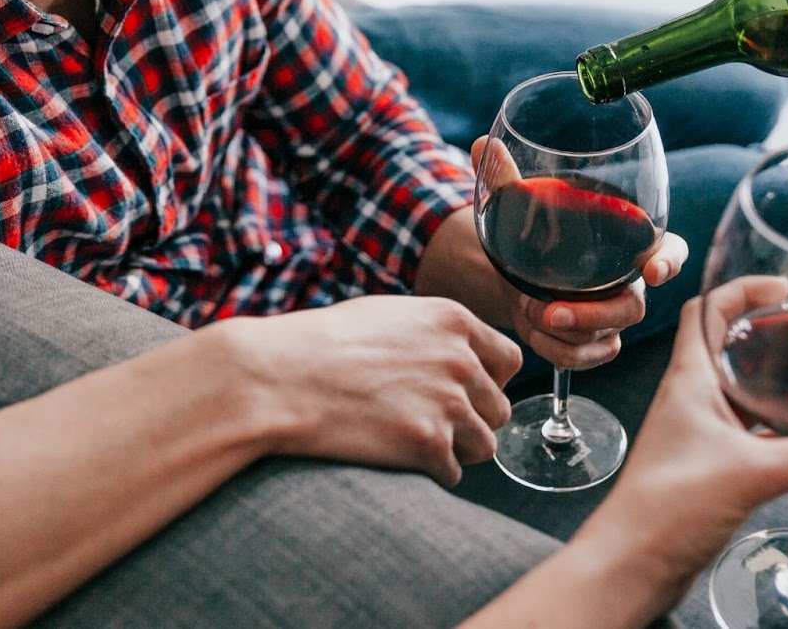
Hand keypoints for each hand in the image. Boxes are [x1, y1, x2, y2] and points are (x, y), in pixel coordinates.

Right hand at [222, 294, 521, 485]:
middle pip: (500, 408)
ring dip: (457, 449)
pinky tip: (398, 457)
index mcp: (454, 321)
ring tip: (416, 442)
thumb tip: (461, 354)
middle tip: (431, 421)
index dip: (488, 380)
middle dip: (472, 419)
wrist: (278, 378)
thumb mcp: (389, 316)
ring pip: (485, 445)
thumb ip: (435, 335)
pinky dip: (430, 471)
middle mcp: (460, 359)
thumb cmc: (322, 344)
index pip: (510, 361)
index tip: (464, 391)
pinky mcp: (428, 444)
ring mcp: (447, 403)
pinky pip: (453, 472)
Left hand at [417, 138, 688, 371]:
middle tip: (551, 311)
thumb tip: (480, 146)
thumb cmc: (536, 227)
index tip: (654, 270)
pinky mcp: (593, 341)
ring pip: (607, 338)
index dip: (670, 261)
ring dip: (566, 335)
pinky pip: (587, 358)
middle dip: (594, 315)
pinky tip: (533, 333)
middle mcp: (628, 281)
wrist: (518, 267)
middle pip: (632, 307)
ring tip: (528, 314)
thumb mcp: (519, 203)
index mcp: (629, 241)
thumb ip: (505, 177)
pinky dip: (557, 352)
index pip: (671, 249)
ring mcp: (612, 315)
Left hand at [578, 278, 787, 602]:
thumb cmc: (665, 510)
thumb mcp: (756, 472)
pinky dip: (769, 424)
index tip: (781, 286)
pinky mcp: (704, 467)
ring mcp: (695, 434)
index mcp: (689, 380)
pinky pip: (741, 431)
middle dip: (764, 331)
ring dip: (767, 378)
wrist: (631, 567)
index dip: (741, 289)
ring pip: (734, 389)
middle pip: (724, 345)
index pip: (705, 310)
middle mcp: (689, 399)